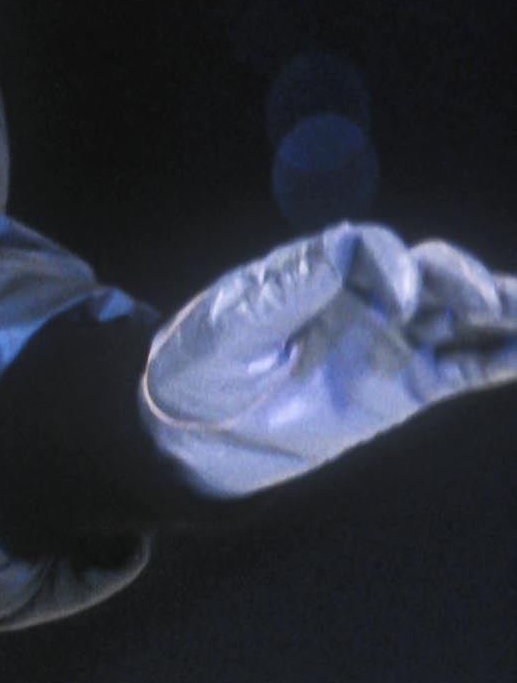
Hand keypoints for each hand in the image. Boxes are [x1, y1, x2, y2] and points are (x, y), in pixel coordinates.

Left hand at [140, 221, 516, 499]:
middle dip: (462, 278)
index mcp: (318, 270)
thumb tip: (340, 248)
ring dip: (503, 309)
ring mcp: (391, 339)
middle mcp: (365, 295)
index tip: (399, 302)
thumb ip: (280, 294)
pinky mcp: (406, 386)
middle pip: (430, 269)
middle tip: (483, 301)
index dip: (393, 264)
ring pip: (461, 315)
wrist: (197, 434)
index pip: (370, 249)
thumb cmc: (202, 368)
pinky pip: (463, 368)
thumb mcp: (228, 331)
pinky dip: (500, 359)